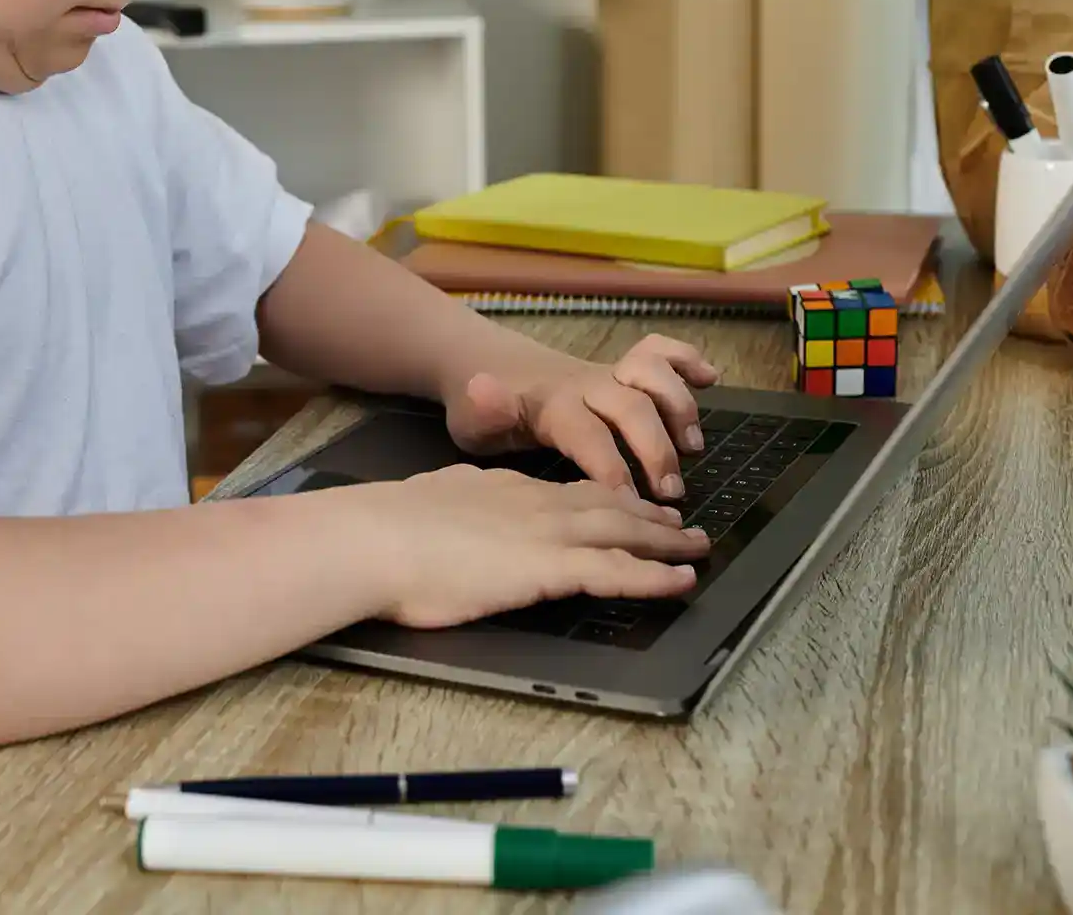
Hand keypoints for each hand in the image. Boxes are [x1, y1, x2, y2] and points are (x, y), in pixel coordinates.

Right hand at [352, 464, 709, 627]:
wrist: (376, 539)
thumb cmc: (388, 528)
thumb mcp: (433, 499)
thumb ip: (459, 503)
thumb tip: (459, 509)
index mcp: (506, 490)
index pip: (568, 493)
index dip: (605, 498)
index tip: (628, 502)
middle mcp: (536, 504)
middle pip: (608, 507)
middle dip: (649, 516)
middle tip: (681, 523)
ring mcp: (547, 534)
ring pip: (623, 533)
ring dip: (665, 542)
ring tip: (696, 547)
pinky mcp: (550, 568)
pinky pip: (616, 572)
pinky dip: (654, 577)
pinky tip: (681, 582)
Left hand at [444, 334, 719, 502]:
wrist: (486, 366)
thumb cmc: (484, 412)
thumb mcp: (472, 422)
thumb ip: (486, 411)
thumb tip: (484, 388)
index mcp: (551, 405)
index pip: (587, 434)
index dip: (610, 467)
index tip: (629, 503)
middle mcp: (586, 384)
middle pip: (631, 406)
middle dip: (656, 447)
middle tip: (671, 492)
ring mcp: (608, 373)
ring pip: (652, 374)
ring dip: (679, 407)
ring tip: (693, 447)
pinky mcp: (622, 369)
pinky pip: (660, 352)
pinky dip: (688, 360)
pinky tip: (710, 380)